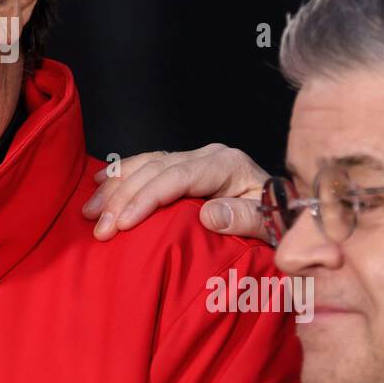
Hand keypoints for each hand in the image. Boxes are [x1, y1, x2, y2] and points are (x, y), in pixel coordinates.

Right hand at [81, 144, 271, 242]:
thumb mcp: (271, 224)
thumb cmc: (281, 221)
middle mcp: (208, 155)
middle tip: (98, 227)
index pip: (176, 177)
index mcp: (226, 164)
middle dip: (122, 198)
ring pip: (145, 164)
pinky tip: (100, 184)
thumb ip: (244, 218)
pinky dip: (121, 174)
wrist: (293, 212)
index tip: (122, 223)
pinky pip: (147, 163)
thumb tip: (207, 215)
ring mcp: (195, 158)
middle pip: (154, 170)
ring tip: (89, 211)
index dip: (147, 199)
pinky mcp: (186, 166)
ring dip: (114, 187)